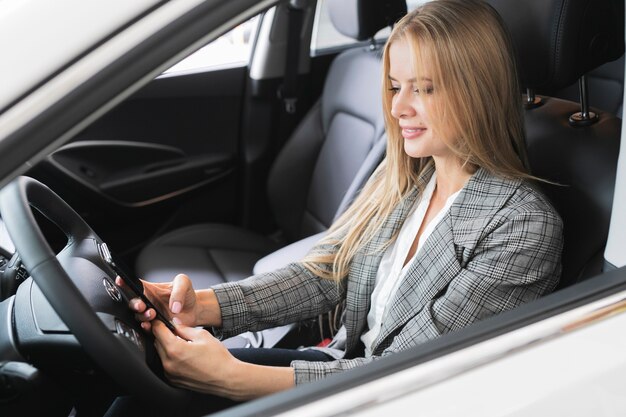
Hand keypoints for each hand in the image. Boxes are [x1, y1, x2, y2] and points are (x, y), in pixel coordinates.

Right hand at [116, 273, 198, 330]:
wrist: (195, 310)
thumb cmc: (187, 295)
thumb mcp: (184, 283)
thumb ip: (179, 290)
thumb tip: (174, 306)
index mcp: (150, 289)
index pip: (134, 284)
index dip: (124, 283)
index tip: (120, 282)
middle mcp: (148, 302)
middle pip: (133, 302)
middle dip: (134, 304)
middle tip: (142, 305)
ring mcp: (151, 315)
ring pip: (138, 316)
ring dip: (142, 316)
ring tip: (152, 314)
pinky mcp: (156, 326)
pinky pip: (147, 329)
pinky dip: (147, 328)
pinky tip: (150, 325)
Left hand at [152, 320, 295, 399]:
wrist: (227, 378)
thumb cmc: (218, 358)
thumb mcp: (203, 335)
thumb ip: (185, 328)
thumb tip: (174, 323)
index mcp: (175, 349)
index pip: (157, 331)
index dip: (159, 323)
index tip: (160, 320)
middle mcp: (169, 363)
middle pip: (156, 342)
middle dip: (163, 334)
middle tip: (174, 330)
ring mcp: (170, 374)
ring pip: (160, 354)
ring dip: (166, 346)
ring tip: (182, 343)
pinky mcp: (173, 380)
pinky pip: (166, 365)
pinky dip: (170, 358)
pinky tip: (184, 355)